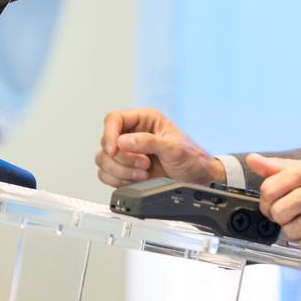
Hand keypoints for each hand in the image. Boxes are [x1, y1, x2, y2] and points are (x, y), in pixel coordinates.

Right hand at [94, 108, 223, 187]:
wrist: (196, 181)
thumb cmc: (191, 159)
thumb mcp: (174, 148)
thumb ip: (149, 142)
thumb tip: (123, 141)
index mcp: (144, 120)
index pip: (114, 120)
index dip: (110, 134)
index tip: (115, 149)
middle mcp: (132, 134)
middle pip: (106, 143)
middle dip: (123, 158)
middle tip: (144, 164)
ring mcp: (127, 153)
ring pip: (103, 160)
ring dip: (121, 171)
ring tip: (143, 174)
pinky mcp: (123, 170)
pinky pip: (105, 175)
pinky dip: (118, 181)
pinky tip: (136, 180)